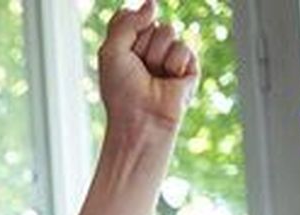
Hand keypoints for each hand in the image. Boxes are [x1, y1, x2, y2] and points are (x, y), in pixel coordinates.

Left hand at [98, 0, 198, 131]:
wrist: (142, 118)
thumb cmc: (122, 91)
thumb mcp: (112, 52)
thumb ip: (127, 22)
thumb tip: (152, 3)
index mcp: (126, 44)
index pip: (129, 16)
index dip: (126, 28)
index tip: (122, 51)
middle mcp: (147, 47)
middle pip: (150, 21)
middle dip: (141, 44)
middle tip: (138, 69)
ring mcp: (168, 55)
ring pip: (168, 30)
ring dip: (156, 55)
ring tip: (154, 76)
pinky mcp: (188, 65)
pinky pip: (183, 46)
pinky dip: (174, 64)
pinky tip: (170, 80)